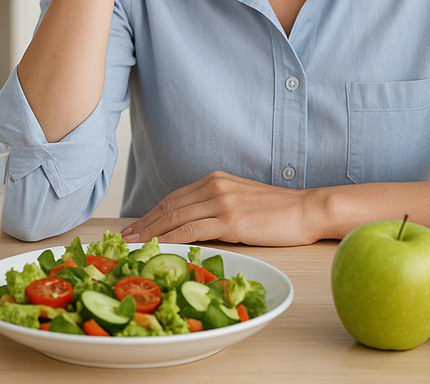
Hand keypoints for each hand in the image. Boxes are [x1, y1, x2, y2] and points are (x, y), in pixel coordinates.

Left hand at [119, 170, 324, 246]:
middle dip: (144, 223)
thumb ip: (218, 207)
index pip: (175, 197)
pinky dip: (170, 239)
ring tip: (133, 247)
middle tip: (124, 239)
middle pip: (169, 206)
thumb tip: (195, 226)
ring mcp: (222, 201)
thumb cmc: (278, 211)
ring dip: (151, 233)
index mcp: (216, 179)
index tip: (136, 228)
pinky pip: (192, 230)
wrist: (306, 210)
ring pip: (175, 218)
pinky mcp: (230, 220)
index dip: (152, 213)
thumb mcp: (242, 201)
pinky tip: (158, 250)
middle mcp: (215, 186)